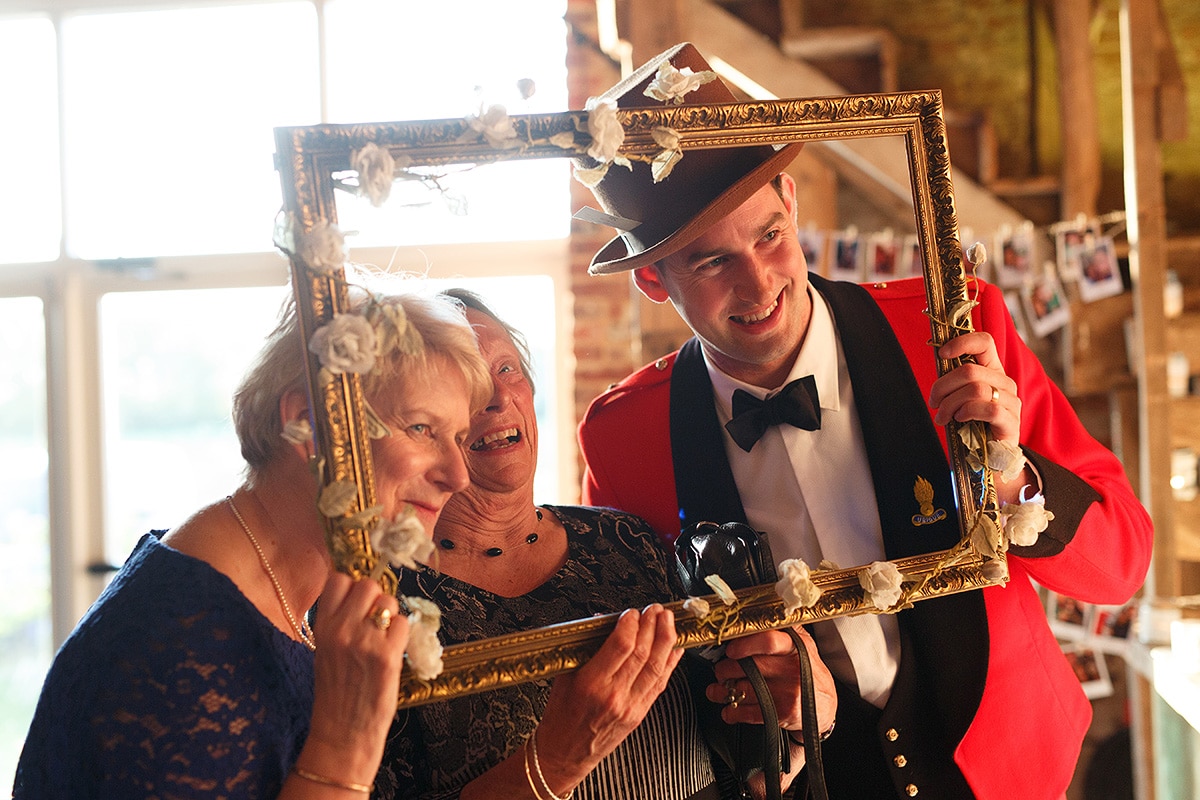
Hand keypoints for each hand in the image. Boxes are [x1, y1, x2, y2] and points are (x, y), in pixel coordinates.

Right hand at [298, 572, 408, 786]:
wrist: (342, 734)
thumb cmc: (335, 694)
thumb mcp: (325, 651)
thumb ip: (339, 622)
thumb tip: (361, 595)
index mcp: (322, 628)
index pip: (338, 580)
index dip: (352, 586)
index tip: (357, 601)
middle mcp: (341, 630)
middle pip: (367, 584)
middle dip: (376, 598)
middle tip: (375, 620)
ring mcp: (365, 641)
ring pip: (389, 601)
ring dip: (391, 615)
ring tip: (384, 638)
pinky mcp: (388, 656)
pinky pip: (404, 624)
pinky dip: (403, 634)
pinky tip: (393, 652)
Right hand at [532, 604, 682, 790]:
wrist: (564, 753)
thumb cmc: (560, 715)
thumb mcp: (564, 676)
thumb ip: (584, 647)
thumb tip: (601, 621)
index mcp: (591, 683)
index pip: (620, 645)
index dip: (631, 624)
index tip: (631, 612)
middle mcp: (614, 695)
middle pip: (643, 653)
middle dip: (652, 625)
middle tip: (655, 609)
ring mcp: (631, 707)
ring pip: (656, 667)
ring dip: (666, 639)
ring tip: (668, 620)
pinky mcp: (640, 714)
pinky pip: (660, 684)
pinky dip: (670, 663)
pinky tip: (674, 648)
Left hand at [707, 627, 836, 797]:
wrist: (825, 704)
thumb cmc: (808, 671)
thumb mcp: (803, 645)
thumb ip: (782, 631)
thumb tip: (752, 616)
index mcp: (796, 646)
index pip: (768, 640)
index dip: (744, 644)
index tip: (730, 649)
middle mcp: (793, 669)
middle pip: (750, 666)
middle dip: (727, 669)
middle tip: (720, 670)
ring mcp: (788, 692)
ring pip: (745, 689)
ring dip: (723, 691)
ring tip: (716, 690)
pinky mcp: (783, 713)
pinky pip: (750, 713)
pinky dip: (733, 712)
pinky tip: (729, 709)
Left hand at [931, 331, 1034, 501]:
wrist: (989, 458)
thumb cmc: (971, 425)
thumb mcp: (959, 397)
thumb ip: (954, 380)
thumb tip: (938, 359)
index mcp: (992, 371)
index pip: (984, 342)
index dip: (962, 342)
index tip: (941, 354)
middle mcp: (1004, 382)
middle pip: (969, 370)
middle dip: (943, 386)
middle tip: (933, 402)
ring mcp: (1011, 401)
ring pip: (975, 388)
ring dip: (950, 403)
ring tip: (942, 417)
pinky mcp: (1011, 421)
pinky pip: (988, 408)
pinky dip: (967, 412)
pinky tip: (960, 420)